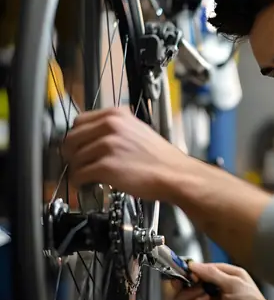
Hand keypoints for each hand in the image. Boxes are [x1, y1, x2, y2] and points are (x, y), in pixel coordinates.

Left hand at [62, 107, 189, 200]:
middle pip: (71, 138)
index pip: (80, 121)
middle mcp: (110, 126)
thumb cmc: (161, 158)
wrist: (175, 174)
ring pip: (74, 158)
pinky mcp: (106, 166)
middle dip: (72, 154)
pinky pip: (79, 174)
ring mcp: (107, 145)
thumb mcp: (138, 130)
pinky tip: (89, 185)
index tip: (80, 147)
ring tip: (88, 177)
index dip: (77, 137)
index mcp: (117, 115)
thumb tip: (94, 138)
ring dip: (77, 170)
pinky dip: (80, 182)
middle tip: (80, 164)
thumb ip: (116, 129)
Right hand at [172, 262, 273, 299]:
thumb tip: (194, 265)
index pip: (197, 270)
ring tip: (201, 293)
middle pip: (185, 285)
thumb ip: (212, 273)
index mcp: (219, 275)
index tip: (184, 271)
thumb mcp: (233, 281)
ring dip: (189, 295)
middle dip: (184, 284)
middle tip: (188, 282)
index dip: (189, 270)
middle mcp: (210, 288)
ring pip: (182, 299)